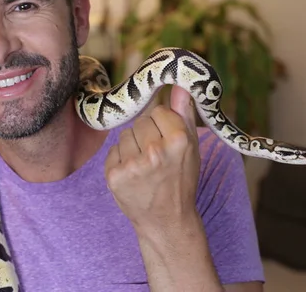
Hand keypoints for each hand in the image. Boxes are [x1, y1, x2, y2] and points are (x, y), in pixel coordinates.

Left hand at [104, 85, 201, 234]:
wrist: (167, 221)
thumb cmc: (181, 180)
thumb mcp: (192, 148)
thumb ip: (185, 113)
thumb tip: (180, 83)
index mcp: (179, 141)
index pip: (159, 110)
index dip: (162, 124)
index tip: (167, 140)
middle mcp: (155, 151)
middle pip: (140, 121)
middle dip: (147, 134)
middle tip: (156, 156)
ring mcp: (133, 165)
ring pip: (125, 134)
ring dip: (133, 146)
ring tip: (145, 165)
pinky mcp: (114, 175)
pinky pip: (113, 150)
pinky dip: (121, 159)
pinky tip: (133, 174)